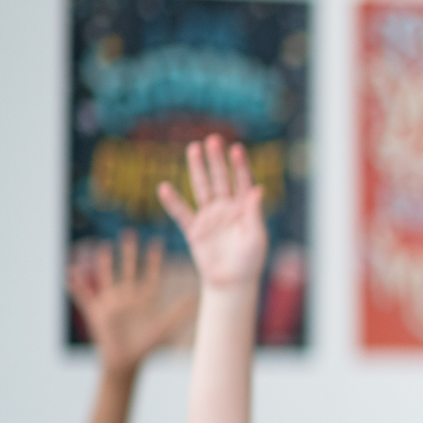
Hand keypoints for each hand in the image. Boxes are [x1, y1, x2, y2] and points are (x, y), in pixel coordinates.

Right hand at [68, 230, 196, 372]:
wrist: (126, 361)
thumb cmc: (147, 346)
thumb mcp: (164, 328)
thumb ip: (179, 313)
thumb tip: (197, 300)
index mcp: (144, 299)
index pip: (150, 274)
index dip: (154, 260)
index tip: (157, 242)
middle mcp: (127, 296)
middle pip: (127, 269)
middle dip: (128, 252)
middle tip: (130, 233)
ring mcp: (111, 302)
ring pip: (106, 277)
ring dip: (103, 263)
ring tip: (102, 247)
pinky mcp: (96, 311)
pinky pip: (84, 295)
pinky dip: (77, 284)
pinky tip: (71, 271)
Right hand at [157, 136, 267, 288]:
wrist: (232, 282)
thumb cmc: (250, 261)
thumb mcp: (257, 237)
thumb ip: (254, 214)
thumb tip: (258, 189)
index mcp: (244, 209)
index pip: (242, 182)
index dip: (240, 166)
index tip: (237, 148)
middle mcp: (226, 208)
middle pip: (220, 179)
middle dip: (217, 160)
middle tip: (212, 139)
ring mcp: (209, 217)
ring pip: (202, 188)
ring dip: (197, 169)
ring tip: (193, 149)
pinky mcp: (194, 230)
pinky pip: (181, 213)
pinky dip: (173, 201)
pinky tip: (164, 187)